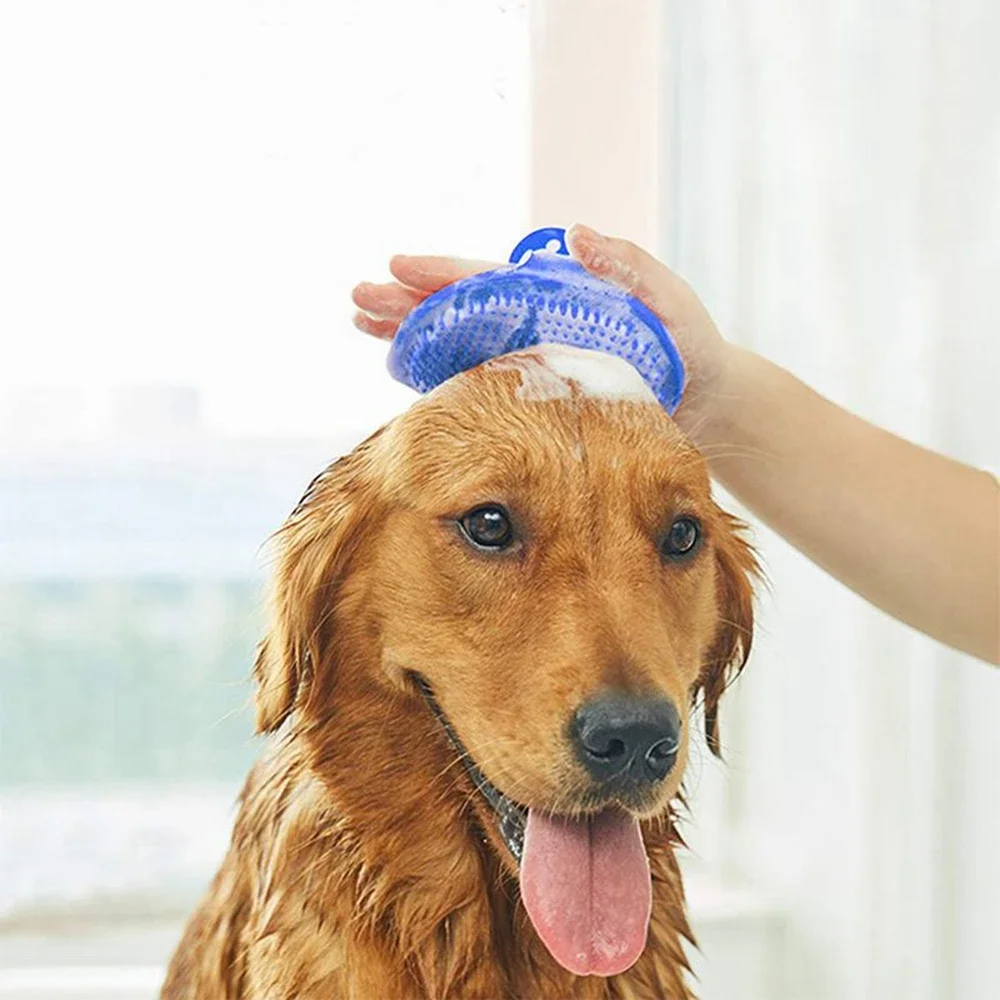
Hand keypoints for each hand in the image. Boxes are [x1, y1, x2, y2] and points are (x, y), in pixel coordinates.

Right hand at [351, 224, 736, 444]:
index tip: (397, 267)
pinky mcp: (532, 397)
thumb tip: (574, 232)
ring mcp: (529, 360)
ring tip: (364, 328)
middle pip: (458, 311)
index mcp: (555, 298)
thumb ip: (629, 267)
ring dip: (409, 335)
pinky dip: (436, 376)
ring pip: (457, 344)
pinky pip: (474, 382)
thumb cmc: (691, 347)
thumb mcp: (668, 302)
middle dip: (406, 303)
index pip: (489, 282)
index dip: (443, 275)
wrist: (706, 403)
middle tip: (357, 301)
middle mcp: (533, 326)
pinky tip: (402, 372)